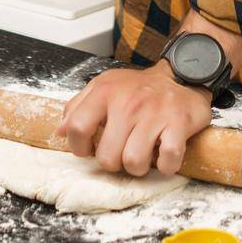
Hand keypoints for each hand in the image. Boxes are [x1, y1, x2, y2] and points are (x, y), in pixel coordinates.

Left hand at [55, 63, 211, 176]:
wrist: (180, 76)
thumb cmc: (137, 88)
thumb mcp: (104, 87)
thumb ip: (78, 107)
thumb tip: (61, 132)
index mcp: (105, 91)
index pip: (78, 128)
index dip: (79, 148)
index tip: (89, 149)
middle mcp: (128, 102)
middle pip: (107, 157)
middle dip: (114, 163)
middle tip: (122, 151)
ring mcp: (154, 113)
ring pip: (134, 163)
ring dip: (139, 167)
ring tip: (143, 153)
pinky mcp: (179, 124)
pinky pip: (166, 161)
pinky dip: (166, 165)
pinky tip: (163, 154)